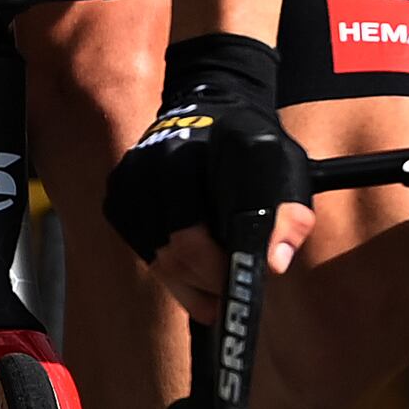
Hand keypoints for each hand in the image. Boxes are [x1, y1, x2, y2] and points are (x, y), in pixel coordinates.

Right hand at [108, 29, 316, 293]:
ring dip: (189, 283)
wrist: (207, 113)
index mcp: (224, 147)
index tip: (247, 288)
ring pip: (159, 255)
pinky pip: (142, 250)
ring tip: (216, 292)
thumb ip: (292, 216)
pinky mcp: (117, 195)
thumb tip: (275, 263)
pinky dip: (167, 269)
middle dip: (212, 280)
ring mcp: (136, 176)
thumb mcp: (289, 173)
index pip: (227, 215)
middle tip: (232, 295)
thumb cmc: (255, 153)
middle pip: (184, 246)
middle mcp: (171, 156)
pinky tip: (191, 272)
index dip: (232, 262)